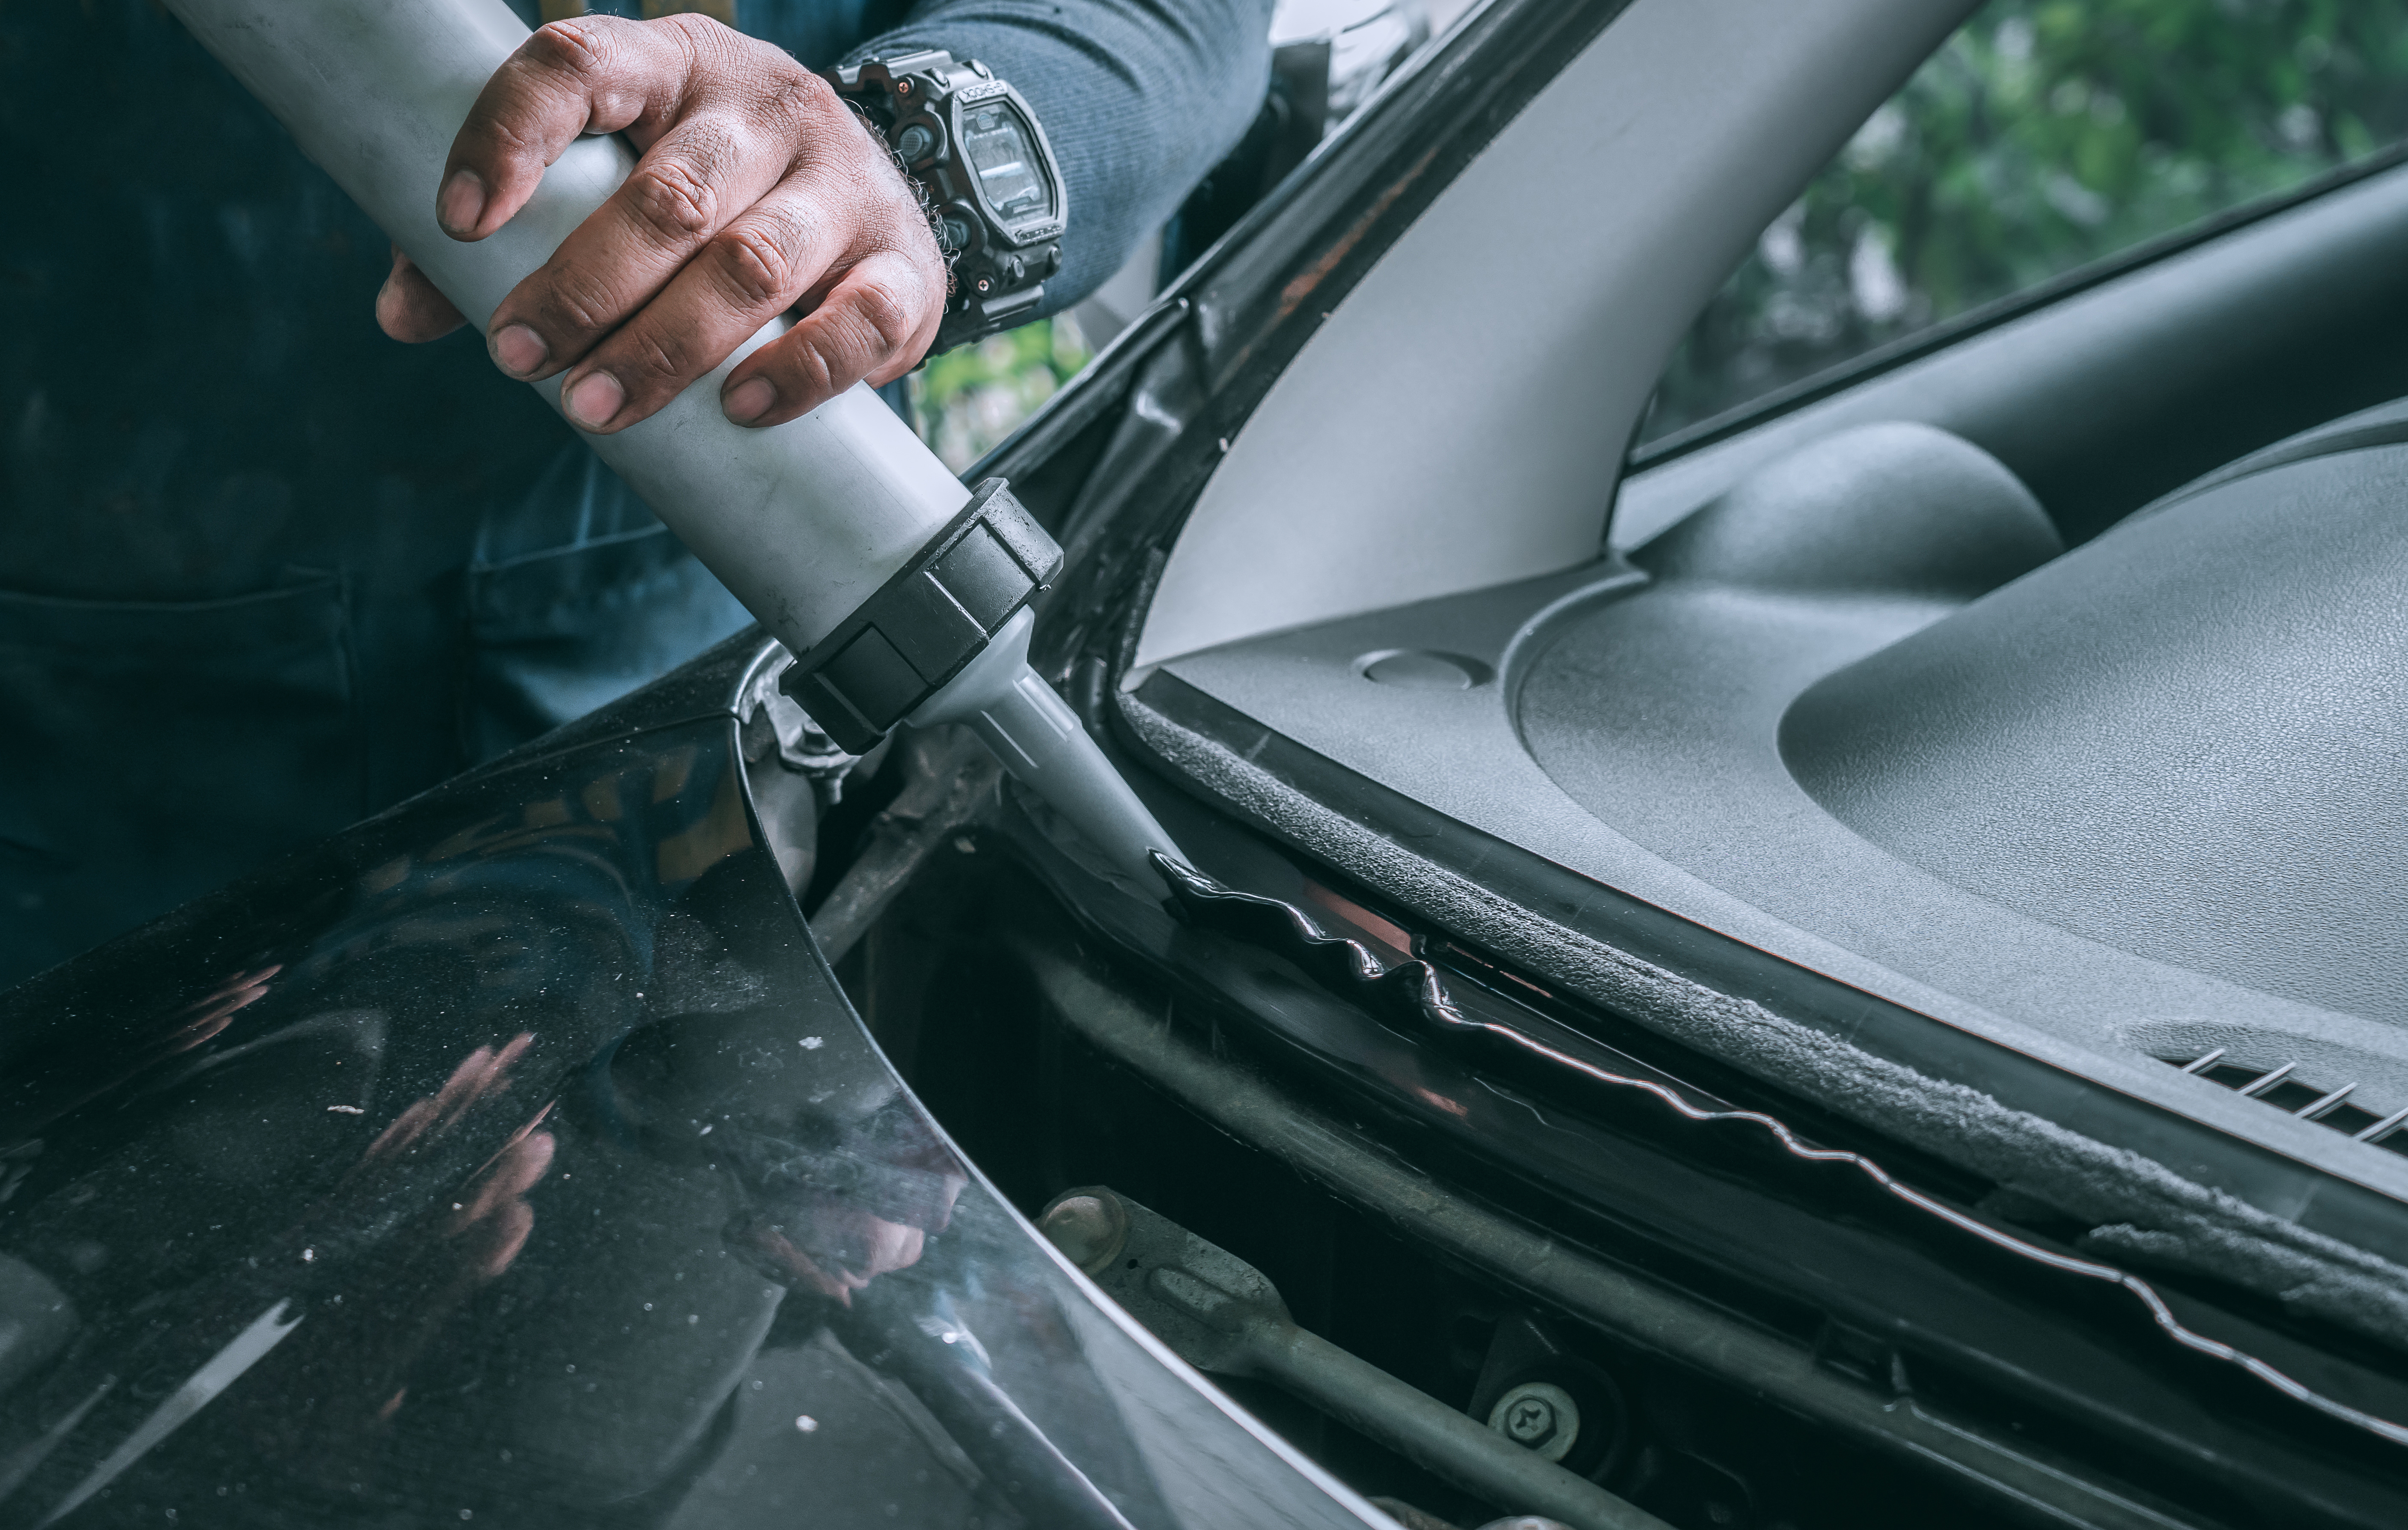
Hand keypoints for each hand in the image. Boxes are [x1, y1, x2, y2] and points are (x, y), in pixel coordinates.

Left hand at [374, 14, 947, 431]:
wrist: (870, 205)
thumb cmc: (712, 197)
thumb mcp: (617, 184)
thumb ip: (515, 237)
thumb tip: (406, 313)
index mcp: (675, 66)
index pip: (581, 64)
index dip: (510, 134)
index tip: (456, 219)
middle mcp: (767, 108)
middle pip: (670, 193)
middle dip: (583, 287)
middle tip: (518, 360)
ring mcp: (846, 182)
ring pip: (755, 261)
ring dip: (667, 345)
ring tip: (597, 407)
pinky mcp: (906, 263)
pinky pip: (861, 319)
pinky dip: (801, 370)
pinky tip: (740, 407)